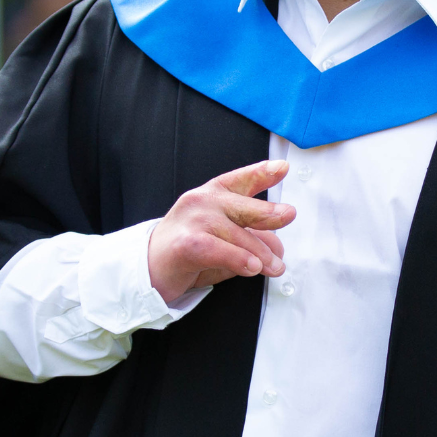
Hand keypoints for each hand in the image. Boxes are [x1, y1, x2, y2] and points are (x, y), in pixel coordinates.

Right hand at [146, 159, 295, 304]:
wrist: (147, 269)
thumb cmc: (187, 251)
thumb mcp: (223, 241)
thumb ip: (249, 239)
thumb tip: (278, 249)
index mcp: (211, 195)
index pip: (240, 180)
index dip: (262, 173)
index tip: (282, 168)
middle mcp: (202, 201)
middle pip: (244, 206)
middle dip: (269, 212)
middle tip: (289, 215)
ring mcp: (193, 220)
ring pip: (238, 235)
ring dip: (261, 254)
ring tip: (275, 267)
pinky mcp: (187, 244)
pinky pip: (222, 251)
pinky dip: (241, 260)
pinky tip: (252, 268)